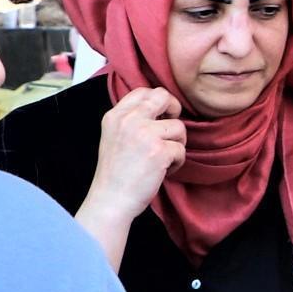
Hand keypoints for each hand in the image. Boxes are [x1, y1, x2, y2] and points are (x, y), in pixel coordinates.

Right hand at [83, 86, 185, 224]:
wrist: (110, 200)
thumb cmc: (115, 174)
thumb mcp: (114, 136)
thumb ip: (131, 120)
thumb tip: (160, 108)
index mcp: (115, 116)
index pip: (143, 91)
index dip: (159, 101)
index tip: (161, 116)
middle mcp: (129, 120)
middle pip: (163, 97)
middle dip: (174, 111)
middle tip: (171, 130)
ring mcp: (144, 134)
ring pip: (178, 126)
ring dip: (176, 144)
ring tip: (163, 159)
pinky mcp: (159, 151)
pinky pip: (181, 149)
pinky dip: (177, 162)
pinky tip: (164, 171)